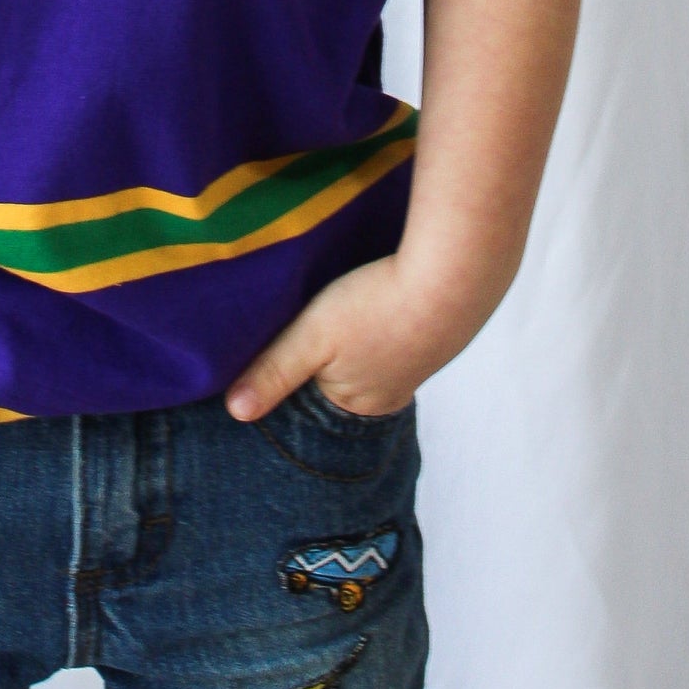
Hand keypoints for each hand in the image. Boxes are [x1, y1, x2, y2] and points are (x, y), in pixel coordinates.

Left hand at [224, 253, 486, 422]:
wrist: (453, 275)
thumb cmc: (377, 306)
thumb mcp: (312, 337)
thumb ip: (273, 371)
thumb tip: (235, 412)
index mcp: (358, 405)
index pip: (311, 401)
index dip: (291, 375)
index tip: (276, 348)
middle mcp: (390, 396)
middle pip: (340, 381)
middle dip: (323, 359)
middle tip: (306, 323)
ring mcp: (416, 365)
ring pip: (368, 356)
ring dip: (352, 338)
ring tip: (339, 310)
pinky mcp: (433, 333)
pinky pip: (394, 335)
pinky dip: (380, 322)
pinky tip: (372, 301)